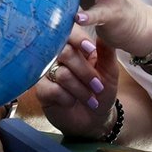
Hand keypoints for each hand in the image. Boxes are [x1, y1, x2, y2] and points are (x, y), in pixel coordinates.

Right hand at [34, 24, 116, 139]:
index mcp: (75, 47)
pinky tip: (72, 102)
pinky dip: (68, 98)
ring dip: (80, 89)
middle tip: (98, 86)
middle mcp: (58, 57)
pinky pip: (53, 89)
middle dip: (85, 72)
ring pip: (62, 74)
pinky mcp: (41, 90)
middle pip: (64, 52)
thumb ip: (106, 52)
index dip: (78, 39)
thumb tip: (103, 33)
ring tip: (91, 99)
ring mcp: (47, 72)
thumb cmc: (102, 92)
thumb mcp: (110, 72)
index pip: (69, 32)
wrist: (95, 119)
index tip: (91, 51)